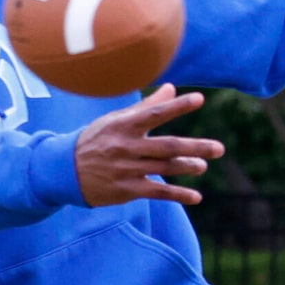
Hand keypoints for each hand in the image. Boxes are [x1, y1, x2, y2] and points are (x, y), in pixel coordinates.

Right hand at [75, 86, 224, 206]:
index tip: (199, 99)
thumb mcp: (116, 120)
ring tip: (203, 166)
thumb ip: (146, 107)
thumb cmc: (96, 139)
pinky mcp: (127, 190)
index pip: (155, 113)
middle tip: (219, 149)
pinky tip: (196, 197)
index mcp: (124, 125)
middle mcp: (127, 147)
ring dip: (187, 168)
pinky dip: (178, 195)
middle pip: (167, 146)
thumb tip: (172, 88)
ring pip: (164, 168)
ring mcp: (127, 169)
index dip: (177, 106)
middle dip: (195, 147)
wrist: (65, 170)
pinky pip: (157, 192)